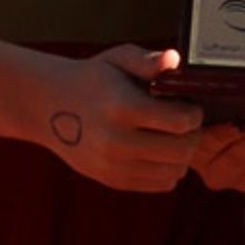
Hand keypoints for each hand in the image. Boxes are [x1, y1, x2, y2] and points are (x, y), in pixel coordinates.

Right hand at [26, 45, 206, 191]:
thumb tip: (174, 60)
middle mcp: (116, 141)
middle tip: (187, 124)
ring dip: (183, 155)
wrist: (50, 107)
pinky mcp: (113, 180)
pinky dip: (169, 171)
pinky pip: (160, 185)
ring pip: (174, 172)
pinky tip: (160, 152)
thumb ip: (148, 60)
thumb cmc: (92, 79)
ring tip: (174, 138)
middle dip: (193, 136)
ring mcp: (113, 165)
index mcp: (121, 107)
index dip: (194, 114)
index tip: (190, 107)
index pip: (180, 121)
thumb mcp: (117, 59)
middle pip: (181, 150)